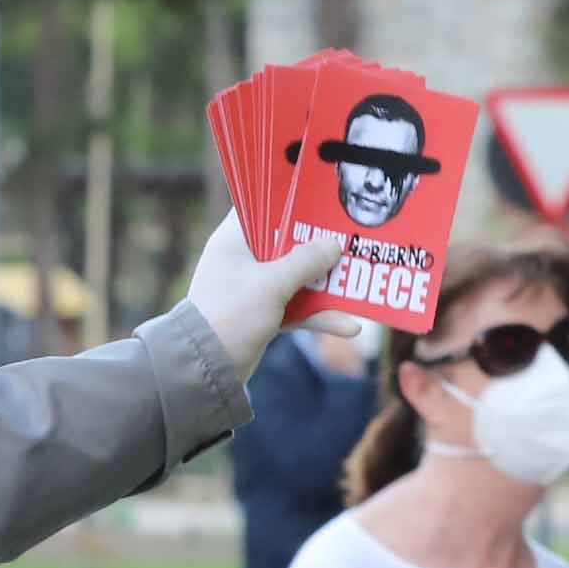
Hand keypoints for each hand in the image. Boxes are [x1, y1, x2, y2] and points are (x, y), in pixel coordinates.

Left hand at [186, 211, 349, 374]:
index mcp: (234, 239)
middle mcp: (244, 259)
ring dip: (327, 284)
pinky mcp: (264, 314)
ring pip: (298, 277)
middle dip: (322, 245)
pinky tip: (349, 326)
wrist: (206, 370)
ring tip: (363, 283)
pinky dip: (319, 315)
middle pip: (289, 242)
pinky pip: (297, 308)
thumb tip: (334, 244)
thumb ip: (305, 261)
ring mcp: (255, 288)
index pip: (261, 206)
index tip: (323, 197)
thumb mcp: (271, 284)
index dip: (291, 199)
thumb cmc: (232, 315)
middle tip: (355, 236)